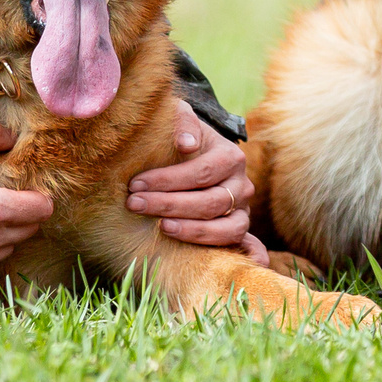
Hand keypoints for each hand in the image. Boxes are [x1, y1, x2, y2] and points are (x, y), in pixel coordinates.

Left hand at [124, 100, 267, 264]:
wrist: (193, 154)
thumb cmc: (179, 138)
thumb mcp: (179, 119)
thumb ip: (182, 122)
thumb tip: (186, 145)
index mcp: (231, 157)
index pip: (202, 172)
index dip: (168, 180)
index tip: (135, 184)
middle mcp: (242, 186)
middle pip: (211, 202)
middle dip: (170, 205)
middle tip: (135, 204)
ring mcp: (242, 211)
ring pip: (227, 229)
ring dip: (193, 231)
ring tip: (161, 227)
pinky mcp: (237, 231)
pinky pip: (245, 245)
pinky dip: (247, 255)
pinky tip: (230, 262)